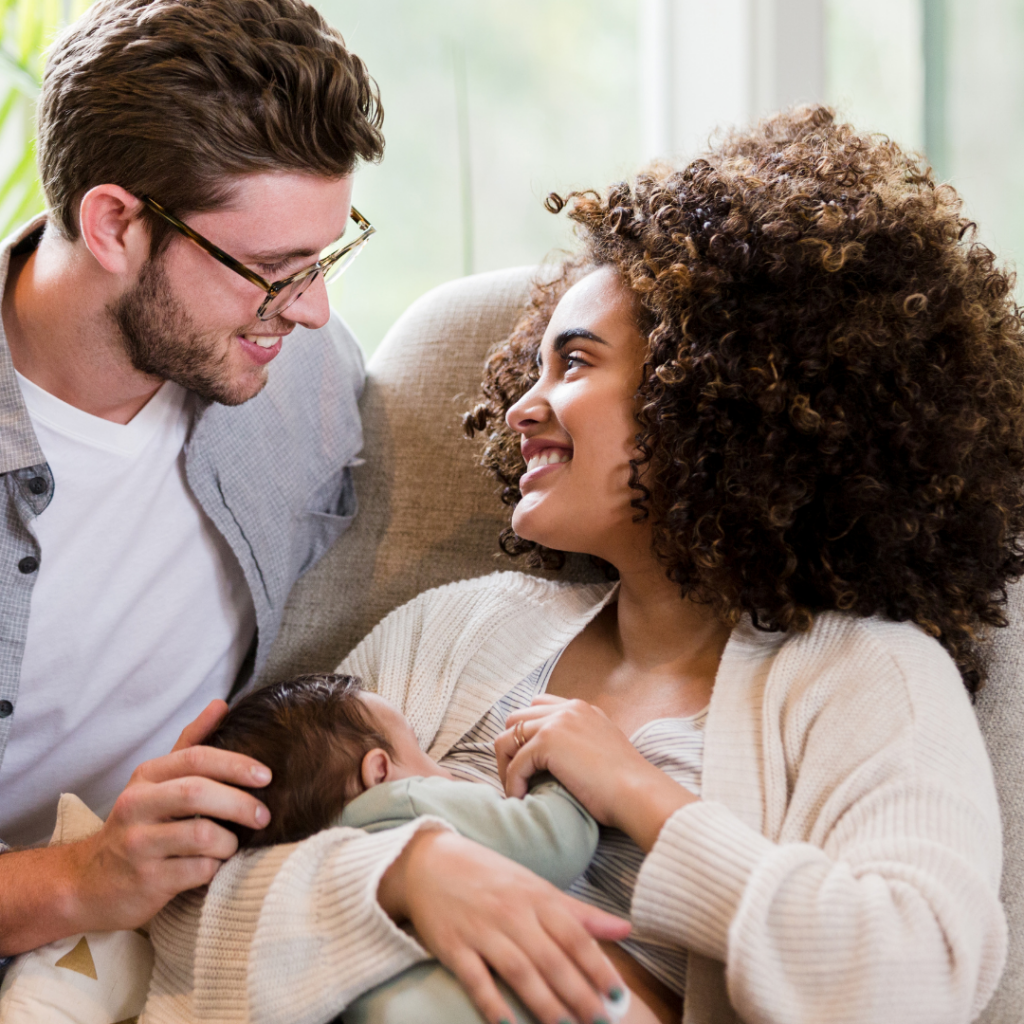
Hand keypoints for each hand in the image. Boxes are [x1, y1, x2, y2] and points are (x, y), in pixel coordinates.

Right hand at [65, 699, 272, 931]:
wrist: (89, 883)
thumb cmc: (139, 824)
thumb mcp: (157, 780)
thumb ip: (191, 742)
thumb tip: (221, 704)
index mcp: (146, 776)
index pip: (196, 758)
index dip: (236, 764)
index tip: (266, 776)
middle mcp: (136, 806)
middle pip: (198, 793)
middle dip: (239, 803)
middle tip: (263, 815)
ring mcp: (138, 844)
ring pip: (202, 835)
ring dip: (229, 841)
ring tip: (232, 845)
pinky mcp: (146, 881)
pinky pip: (198, 870)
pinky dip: (215, 868)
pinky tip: (212, 866)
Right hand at [378, 829, 630, 1023]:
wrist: (430, 861)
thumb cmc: (491, 877)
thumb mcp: (535, 887)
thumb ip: (580, 912)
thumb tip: (626, 929)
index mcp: (536, 897)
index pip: (574, 934)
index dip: (598, 966)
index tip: (618, 996)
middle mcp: (512, 913)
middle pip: (551, 958)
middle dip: (578, 993)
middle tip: (600, 1022)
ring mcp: (481, 930)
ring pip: (519, 970)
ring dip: (543, 1003)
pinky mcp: (452, 946)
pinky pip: (475, 979)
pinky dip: (492, 1004)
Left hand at [496, 696, 696, 850]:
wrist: (638, 792)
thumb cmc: (624, 784)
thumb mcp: (601, 750)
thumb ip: (578, 743)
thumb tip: (552, 760)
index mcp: (581, 709)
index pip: (537, 707)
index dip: (526, 735)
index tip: (528, 763)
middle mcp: (568, 709)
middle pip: (516, 719)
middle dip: (510, 748)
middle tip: (517, 778)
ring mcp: (557, 722)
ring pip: (507, 738)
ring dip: (506, 766)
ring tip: (516, 790)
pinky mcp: (548, 741)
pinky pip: (515, 763)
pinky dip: (513, 783)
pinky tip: (522, 798)